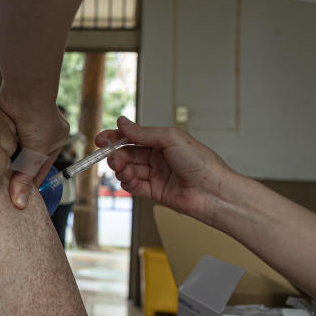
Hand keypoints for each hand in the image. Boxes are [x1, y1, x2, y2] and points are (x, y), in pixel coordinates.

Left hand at [0, 89, 68, 208]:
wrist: (24, 91)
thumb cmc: (38, 118)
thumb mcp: (35, 153)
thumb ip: (25, 177)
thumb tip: (20, 204)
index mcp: (55, 140)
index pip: (41, 168)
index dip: (30, 181)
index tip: (20, 196)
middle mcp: (41, 132)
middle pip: (26, 158)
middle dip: (16, 169)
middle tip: (3, 186)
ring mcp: (24, 124)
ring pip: (13, 147)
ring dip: (5, 156)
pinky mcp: (9, 118)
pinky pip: (3, 136)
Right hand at [97, 116, 234, 221]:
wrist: (213, 192)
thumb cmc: (201, 163)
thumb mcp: (170, 138)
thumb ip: (143, 132)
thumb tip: (123, 123)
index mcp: (164, 142)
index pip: (134, 137)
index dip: (116, 138)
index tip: (101, 139)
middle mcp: (159, 158)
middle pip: (129, 154)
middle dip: (117, 155)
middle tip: (111, 157)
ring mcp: (157, 175)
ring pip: (129, 170)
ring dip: (121, 169)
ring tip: (122, 169)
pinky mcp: (155, 192)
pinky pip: (134, 186)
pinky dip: (127, 182)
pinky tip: (128, 179)